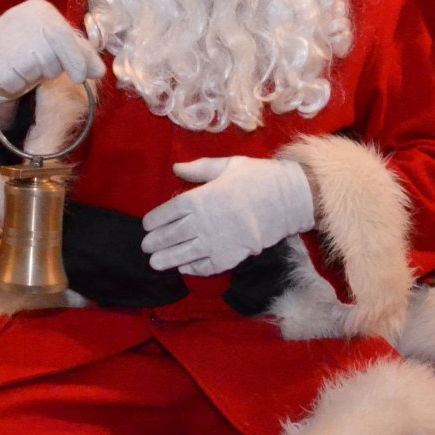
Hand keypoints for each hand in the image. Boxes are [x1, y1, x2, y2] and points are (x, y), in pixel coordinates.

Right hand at [0, 0, 104, 95]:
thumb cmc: (38, 38)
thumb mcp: (62, 40)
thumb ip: (84, 55)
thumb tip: (99, 72)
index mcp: (43, 13)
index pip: (62, 39)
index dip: (75, 61)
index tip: (79, 77)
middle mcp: (22, 22)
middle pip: (49, 63)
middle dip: (49, 69)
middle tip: (39, 58)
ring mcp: (4, 41)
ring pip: (31, 75)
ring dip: (32, 76)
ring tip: (24, 61)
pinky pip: (13, 83)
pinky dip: (16, 83)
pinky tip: (11, 68)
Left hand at [140, 156, 316, 275]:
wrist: (288, 199)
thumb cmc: (257, 178)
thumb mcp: (227, 165)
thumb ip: (199, 169)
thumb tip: (175, 168)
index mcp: (201, 197)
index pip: (169, 211)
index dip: (156, 220)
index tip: (147, 225)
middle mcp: (204, 221)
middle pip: (173, 234)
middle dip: (157, 241)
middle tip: (146, 247)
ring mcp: (217, 241)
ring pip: (186, 253)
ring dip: (168, 259)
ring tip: (155, 263)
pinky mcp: (231, 255)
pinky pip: (208, 266)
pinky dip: (195, 269)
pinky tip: (185, 268)